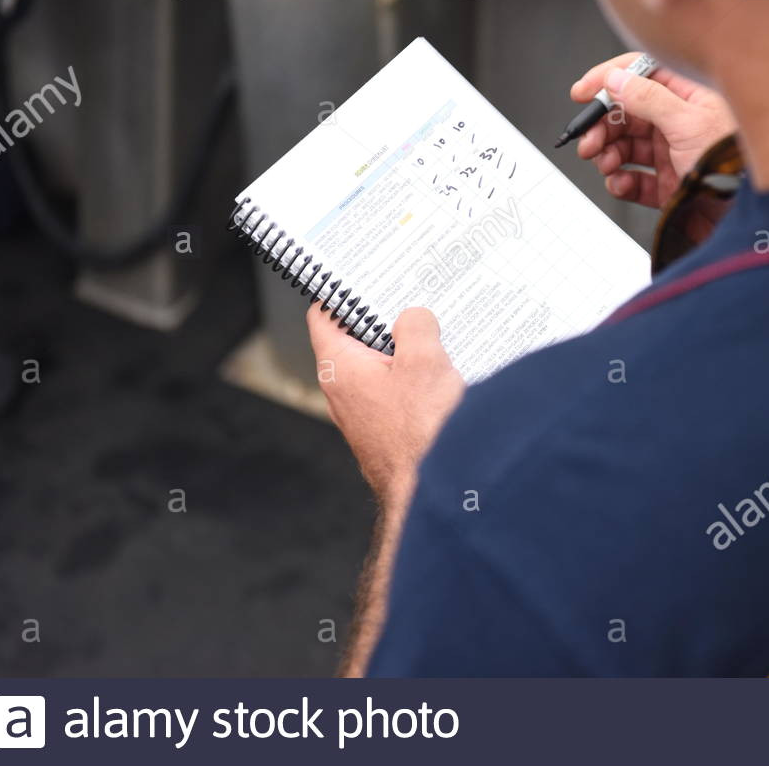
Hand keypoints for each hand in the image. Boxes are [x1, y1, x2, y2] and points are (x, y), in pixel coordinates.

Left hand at [307, 305, 463, 505]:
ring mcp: (363, 415)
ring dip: (406, 352)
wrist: (436, 492)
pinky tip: (444, 375)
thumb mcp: (425, 359)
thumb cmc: (421, 433)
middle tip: (414, 301)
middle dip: (385, 320)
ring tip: (437, 337)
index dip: (341, 290)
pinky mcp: (385, 431)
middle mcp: (343, 392)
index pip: (323, 314)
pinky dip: (414, 379)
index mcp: (339, 366)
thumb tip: (415, 319)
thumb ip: (416, 326)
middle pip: (356, 339)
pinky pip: (396, 392)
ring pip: (380, 367)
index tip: (364, 276)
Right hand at [571, 53, 736, 208]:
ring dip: (608, 155)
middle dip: (603, 127)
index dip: (609, 81)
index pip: (641, 76)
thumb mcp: (688, 123)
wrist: (742, 215)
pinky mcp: (666, 185)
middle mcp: (678, 123)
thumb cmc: (730, 165)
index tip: (583, 93)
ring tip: (605, 164)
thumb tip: (616, 78)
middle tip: (589, 141)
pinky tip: (621, 183)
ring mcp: (671, 154)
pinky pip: (633, 180)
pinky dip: (621, 182)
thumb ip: (649, 98)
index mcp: (688, 98)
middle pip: (626, 115)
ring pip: (625, 148)